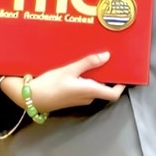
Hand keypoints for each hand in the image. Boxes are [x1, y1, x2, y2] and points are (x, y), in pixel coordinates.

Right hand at [1, 52, 122, 114]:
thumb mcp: (69, 70)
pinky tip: (80, 69)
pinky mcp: (72, 98)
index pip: (114, 94)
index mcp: (90, 91)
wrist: (31, 98)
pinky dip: (86, 79)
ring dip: (96, 76)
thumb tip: (107, 56)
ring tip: (94, 60)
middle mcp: (88, 98)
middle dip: (107, 76)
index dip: (122, 86)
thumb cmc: (50, 84)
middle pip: (104, 88)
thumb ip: (88, 63)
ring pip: (94, 87)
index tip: (124, 74)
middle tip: (108, 60)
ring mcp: (79, 99)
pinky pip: (85, 88)